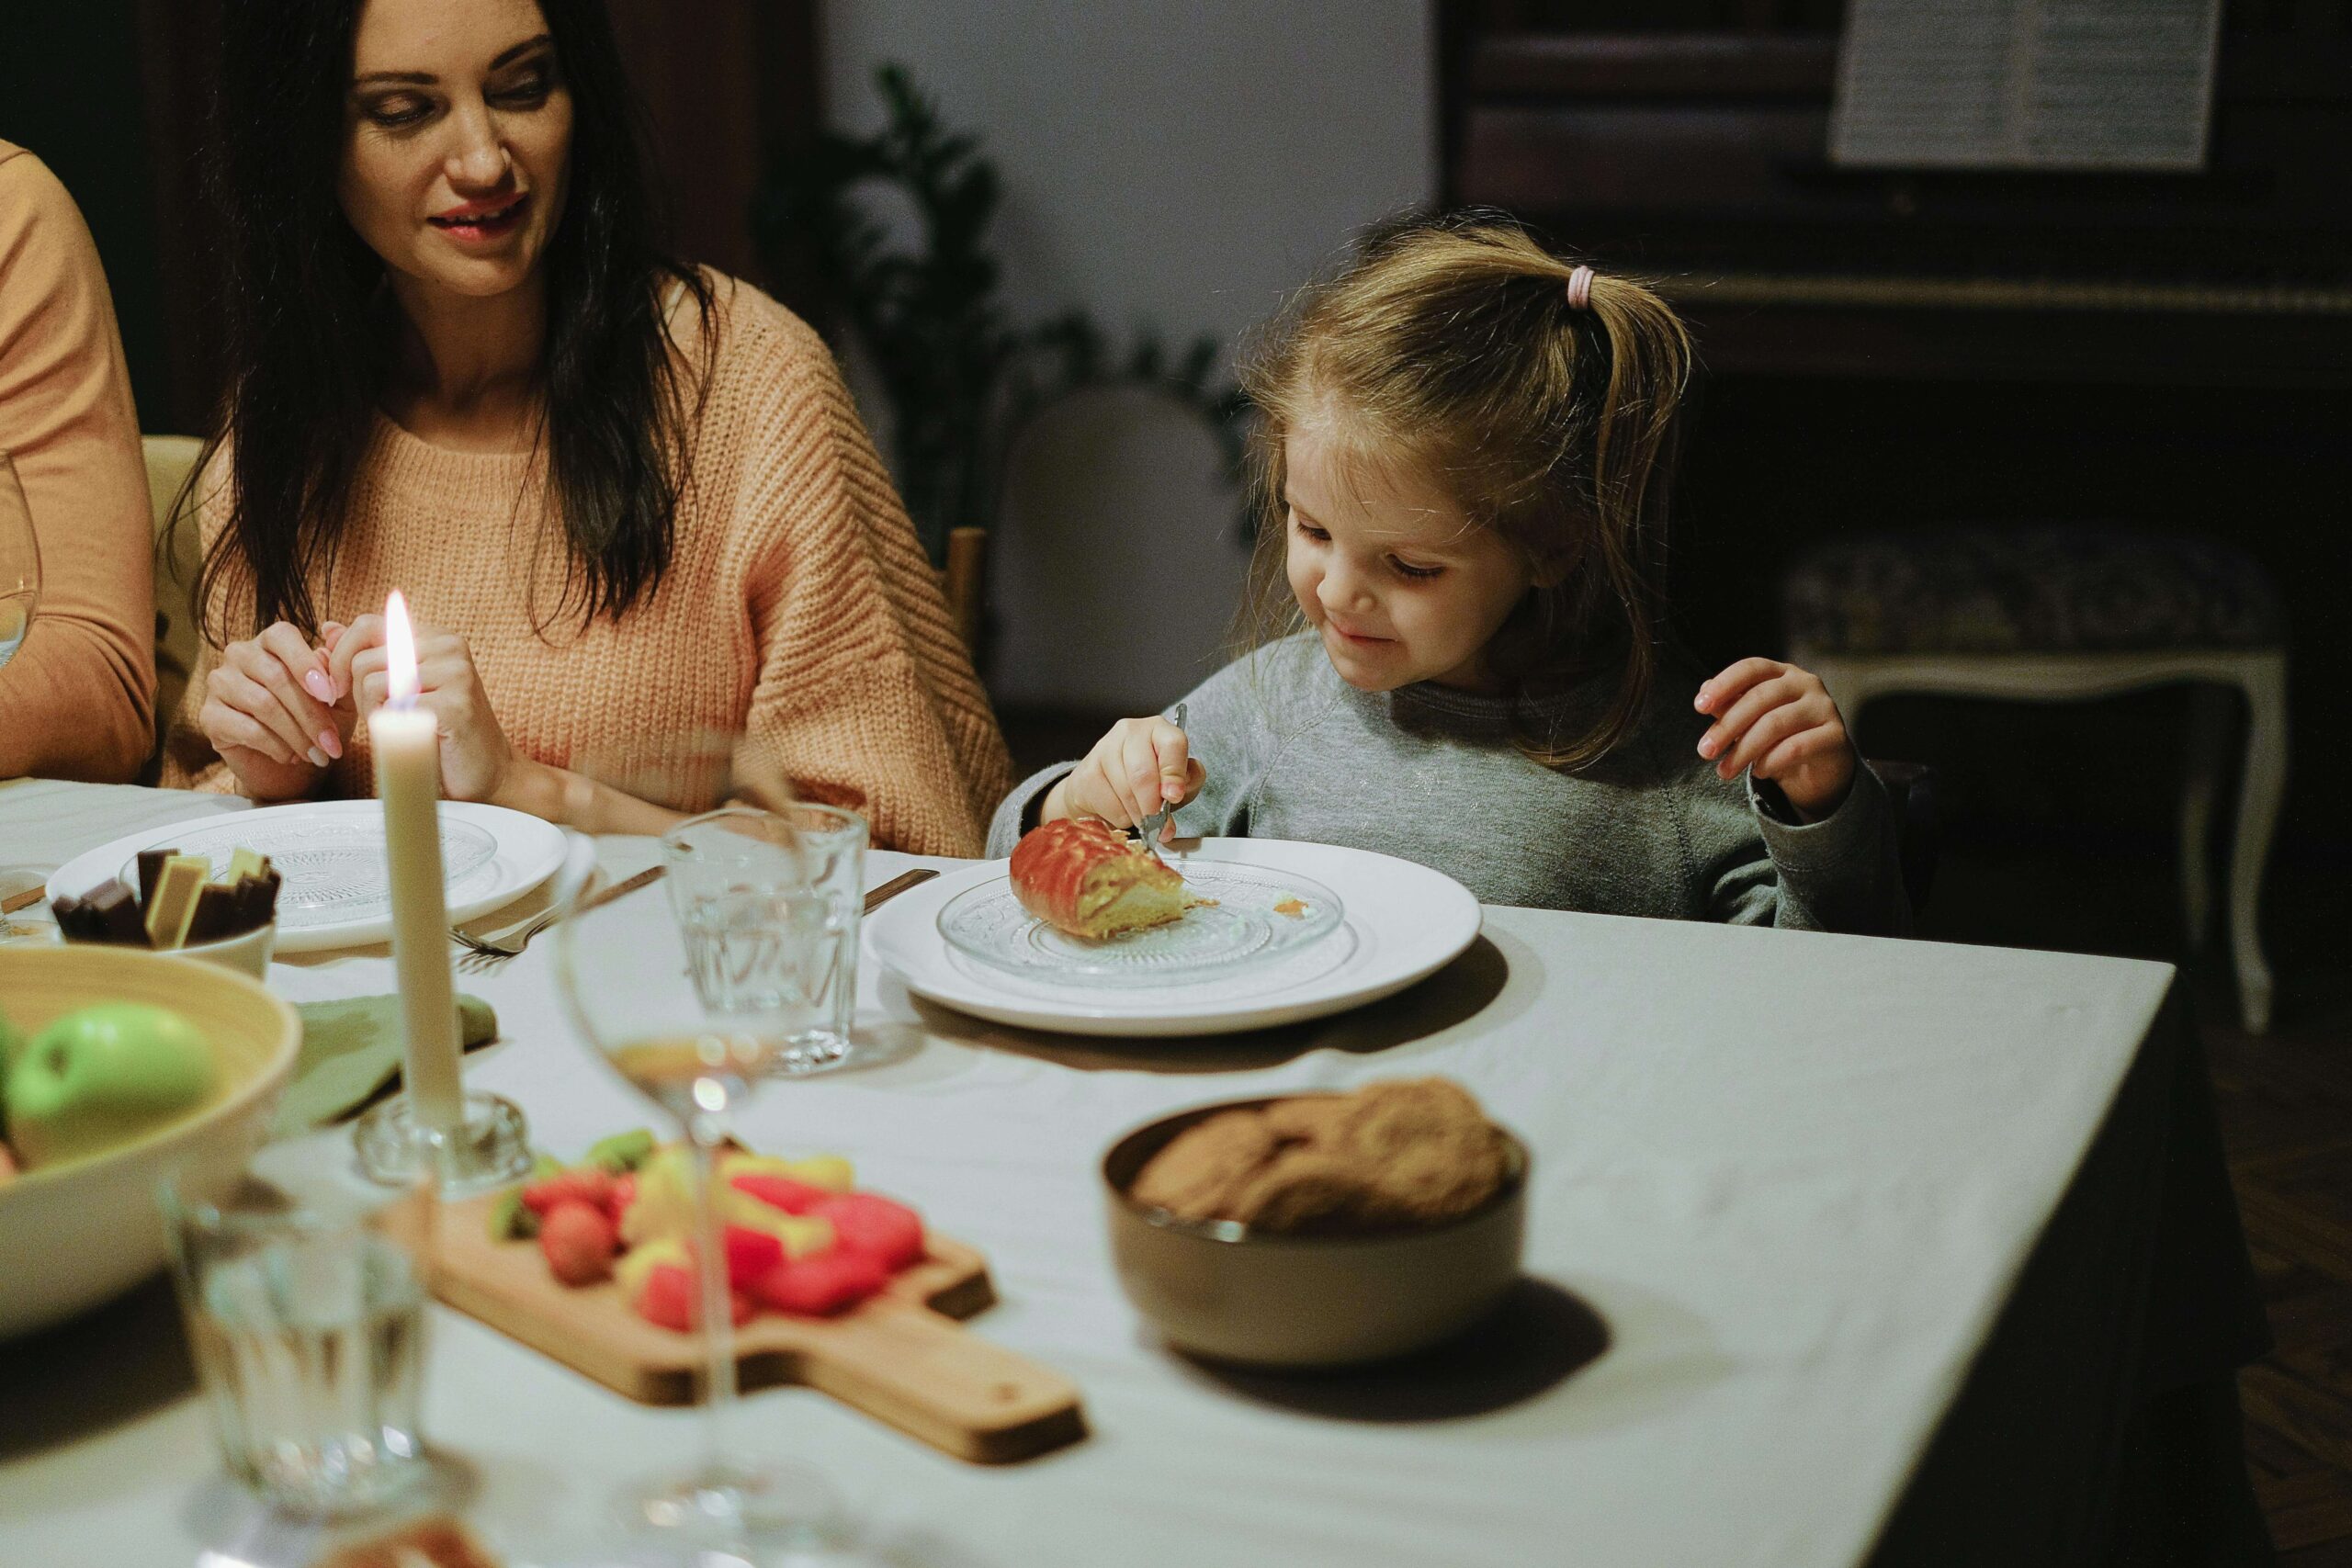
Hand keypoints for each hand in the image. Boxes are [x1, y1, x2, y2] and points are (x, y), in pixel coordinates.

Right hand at [198, 621, 348, 799]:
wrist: (291, 770)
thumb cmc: (317, 726)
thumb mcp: (339, 700)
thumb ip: (339, 668)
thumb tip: (335, 629)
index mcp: (271, 642)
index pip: (282, 636)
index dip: (306, 664)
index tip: (331, 696)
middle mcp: (240, 655)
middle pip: (276, 677)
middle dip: (311, 714)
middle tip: (331, 744)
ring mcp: (219, 683)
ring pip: (263, 704)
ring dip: (297, 734)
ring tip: (317, 754)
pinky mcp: (209, 716)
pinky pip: (246, 728)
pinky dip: (276, 746)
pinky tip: (290, 756)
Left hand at [327, 613, 517, 803]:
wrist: (487, 772)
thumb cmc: (441, 731)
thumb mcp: (401, 686)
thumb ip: (368, 656)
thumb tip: (328, 629)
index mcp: (436, 637)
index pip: (368, 625)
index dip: (342, 656)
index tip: (339, 687)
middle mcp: (449, 647)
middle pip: (363, 659)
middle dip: (354, 693)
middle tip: (376, 716)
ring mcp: (456, 674)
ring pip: (372, 683)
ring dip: (371, 713)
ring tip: (394, 727)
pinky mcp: (455, 705)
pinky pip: (393, 709)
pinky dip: (389, 729)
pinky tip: (407, 737)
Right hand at [1042, 716, 1205, 834]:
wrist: (1102, 788)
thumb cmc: (1146, 781)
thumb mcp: (1177, 780)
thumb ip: (1189, 781)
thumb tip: (1179, 790)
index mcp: (1158, 729)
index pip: (1172, 744)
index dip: (1174, 774)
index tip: (1174, 797)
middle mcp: (1130, 731)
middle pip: (1143, 773)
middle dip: (1152, 805)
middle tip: (1158, 824)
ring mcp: (1104, 748)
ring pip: (1126, 791)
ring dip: (1138, 814)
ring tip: (1142, 819)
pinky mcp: (1087, 771)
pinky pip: (1109, 804)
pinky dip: (1120, 817)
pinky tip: (1121, 811)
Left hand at [1694, 657, 1855, 820]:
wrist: (1822, 766)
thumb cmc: (1780, 737)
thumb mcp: (1751, 721)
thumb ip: (1730, 706)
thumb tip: (1705, 690)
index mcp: (1782, 673)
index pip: (1751, 668)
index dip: (1724, 684)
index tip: (1699, 706)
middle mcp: (1806, 683)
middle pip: (1760, 697)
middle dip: (1727, 726)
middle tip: (1704, 751)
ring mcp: (1823, 707)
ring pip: (1776, 723)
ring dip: (1744, 750)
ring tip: (1724, 770)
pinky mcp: (1835, 735)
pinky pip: (1797, 746)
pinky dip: (1771, 761)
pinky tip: (1757, 772)